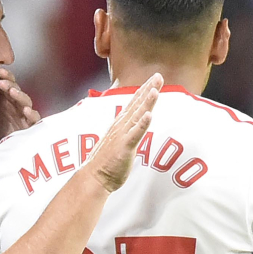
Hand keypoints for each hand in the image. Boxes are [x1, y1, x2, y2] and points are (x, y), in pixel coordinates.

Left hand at [0, 67, 40, 158]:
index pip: (6, 82)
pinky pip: (34, 118)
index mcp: (3, 98)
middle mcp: (14, 103)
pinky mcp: (29, 126)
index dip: (4, 76)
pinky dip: (31, 113)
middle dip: (10, 83)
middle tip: (2, 80)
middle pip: (16, 88)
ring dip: (19, 95)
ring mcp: (23, 114)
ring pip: (25, 101)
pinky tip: (26, 110)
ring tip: (12, 91)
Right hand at [84, 74, 162, 191]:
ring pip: (137, 116)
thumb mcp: (118, 142)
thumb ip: (127, 131)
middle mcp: (121, 126)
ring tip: (155, 90)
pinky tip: (149, 115)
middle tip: (158, 75)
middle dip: (148, 89)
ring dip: (146, 102)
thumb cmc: (106, 163)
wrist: (93, 178)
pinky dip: (142, 124)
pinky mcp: (124, 147)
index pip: (134, 104)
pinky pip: (135, 134)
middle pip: (137, 104)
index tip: (154, 79)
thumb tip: (135, 126)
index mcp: (120, 125)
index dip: (145, 90)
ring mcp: (122, 136)